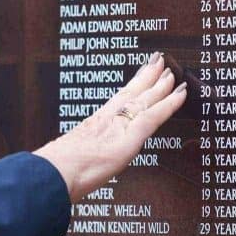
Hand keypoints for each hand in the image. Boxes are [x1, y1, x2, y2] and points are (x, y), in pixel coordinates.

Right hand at [34, 52, 186, 201]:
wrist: (55, 173)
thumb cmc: (57, 171)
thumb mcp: (67, 159)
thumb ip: (75, 158)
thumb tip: (73, 167)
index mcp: (92, 125)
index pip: (116, 101)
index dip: (130, 88)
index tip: (139, 76)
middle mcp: (106, 119)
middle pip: (131, 93)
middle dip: (146, 77)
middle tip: (158, 62)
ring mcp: (118, 125)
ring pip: (144, 99)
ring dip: (160, 84)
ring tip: (172, 71)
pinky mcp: (129, 136)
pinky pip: (154, 116)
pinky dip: (169, 104)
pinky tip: (181, 94)